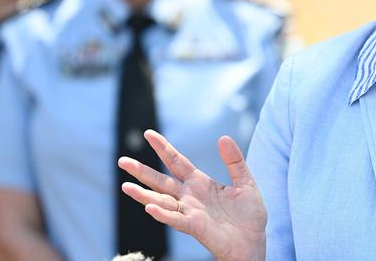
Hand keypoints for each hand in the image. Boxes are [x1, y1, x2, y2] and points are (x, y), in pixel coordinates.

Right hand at [118, 130, 266, 260]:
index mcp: (200, 182)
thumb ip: (234, 160)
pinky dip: (163, 214)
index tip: (148, 133)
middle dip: (142, 171)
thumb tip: (223, 137)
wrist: (254, 241)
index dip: (163, 148)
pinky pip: (176, 219)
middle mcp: (190, 196)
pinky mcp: (195, 227)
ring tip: (125, 186)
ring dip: (143, 195)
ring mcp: (190, 212)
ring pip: (161, 201)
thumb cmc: (249, 214)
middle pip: (161, 180)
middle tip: (121, 160)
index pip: (176, 161)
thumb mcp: (245, 181)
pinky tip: (149, 208)